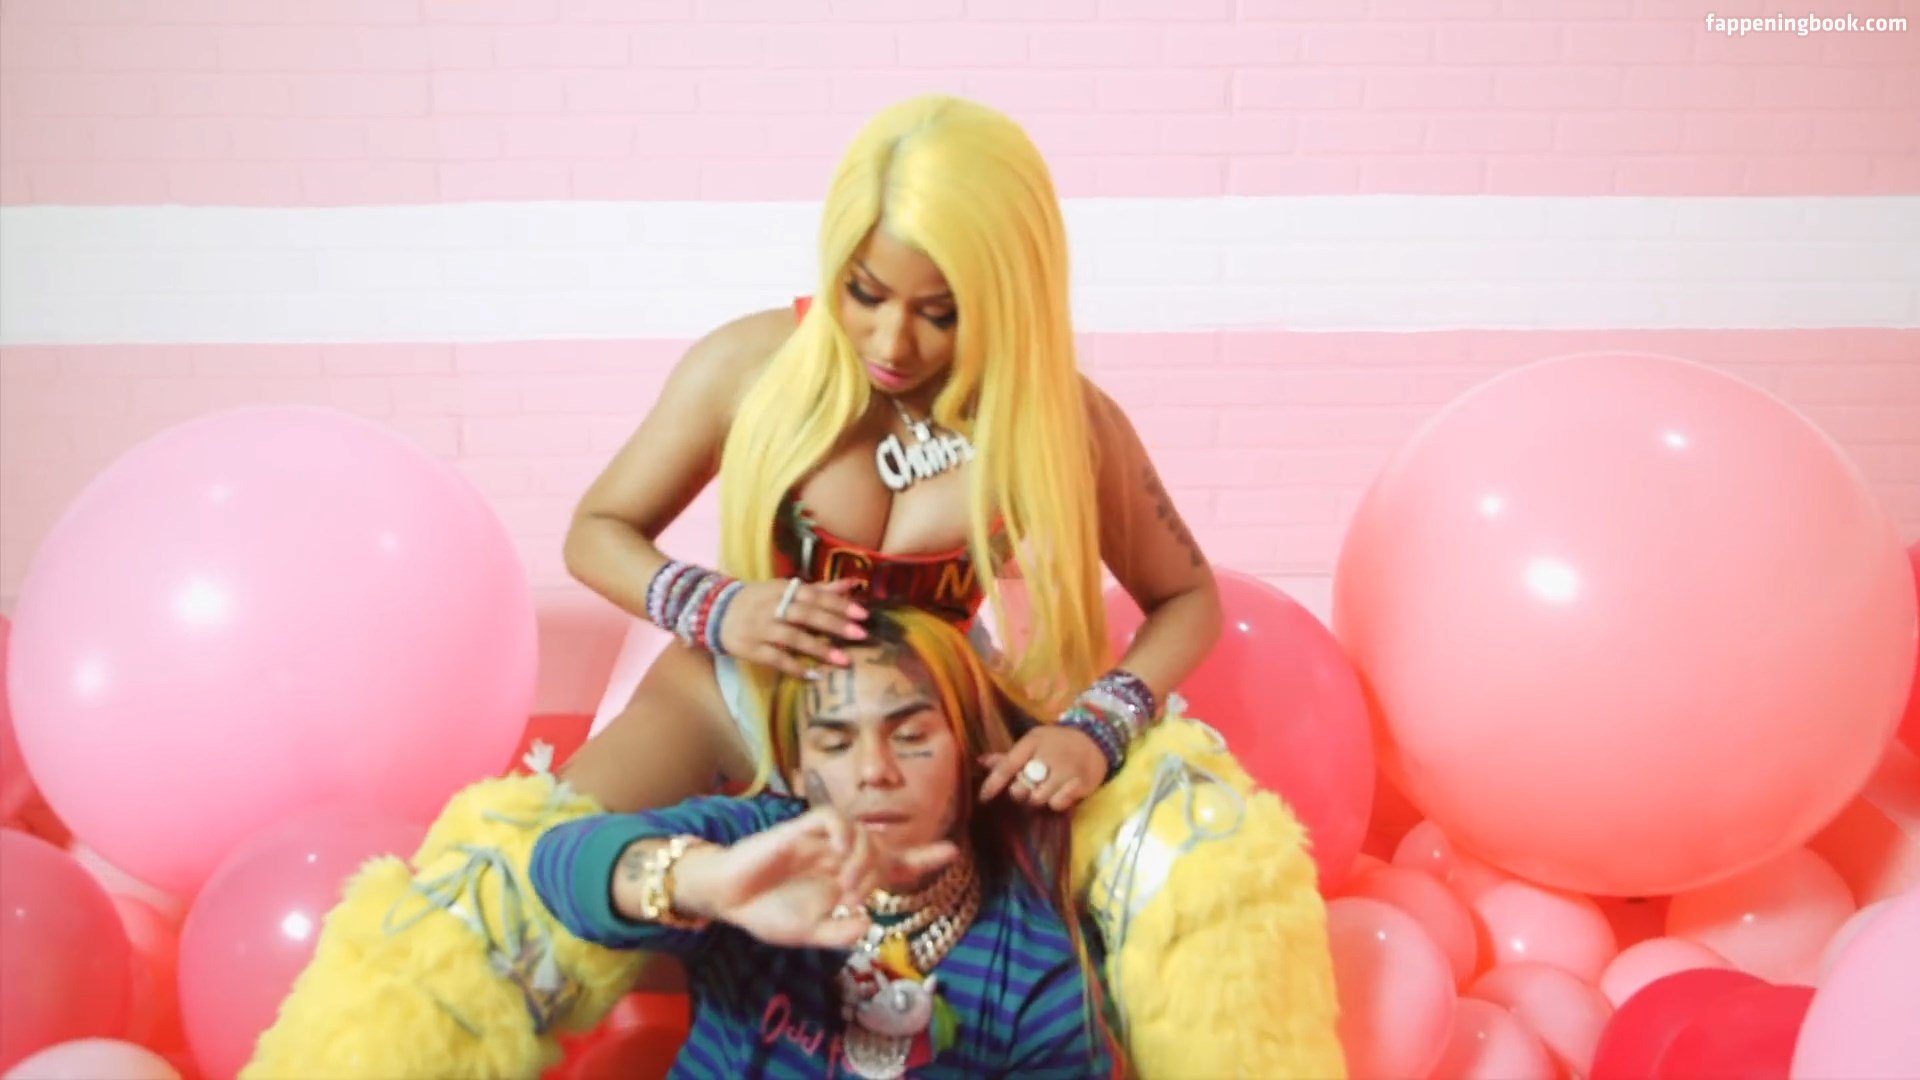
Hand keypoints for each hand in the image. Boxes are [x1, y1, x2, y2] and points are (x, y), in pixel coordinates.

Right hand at [677, 807, 956, 949]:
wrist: (726, 898)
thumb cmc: (767, 912)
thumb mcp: (807, 933)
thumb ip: (838, 933)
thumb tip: (868, 925)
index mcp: (845, 878)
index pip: (893, 863)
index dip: (923, 857)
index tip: (953, 852)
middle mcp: (838, 855)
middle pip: (883, 847)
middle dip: (884, 869)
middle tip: (858, 896)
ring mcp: (820, 840)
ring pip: (862, 833)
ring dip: (864, 860)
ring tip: (846, 887)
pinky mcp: (798, 829)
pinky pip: (832, 819)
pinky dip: (844, 834)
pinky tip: (840, 855)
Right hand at [716, 578, 868, 677]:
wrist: (714, 612)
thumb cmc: (759, 600)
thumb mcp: (785, 590)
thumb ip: (820, 589)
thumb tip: (853, 584)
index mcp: (782, 590)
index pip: (814, 595)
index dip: (838, 604)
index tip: (863, 614)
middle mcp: (771, 607)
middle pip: (806, 614)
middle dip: (834, 624)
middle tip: (861, 634)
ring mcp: (760, 628)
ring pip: (792, 637)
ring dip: (819, 648)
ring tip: (844, 660)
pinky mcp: (751, 648)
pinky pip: (775, 658)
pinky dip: (794, 667)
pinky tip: (813, 675)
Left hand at [978, 724, 1108, 811]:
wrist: (1095, 740)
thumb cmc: (1057, 743)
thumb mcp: (1034, 743)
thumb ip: (1008, 757)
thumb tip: (980, 762)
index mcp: (1033, 741)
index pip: (1007, 765)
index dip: (992, 783)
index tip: (983, 798)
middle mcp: (1048, 754)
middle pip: (1020, 787)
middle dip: (1019, 792)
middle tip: (1027, 788)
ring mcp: (1065, 769)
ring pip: (1038, 798)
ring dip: (1037, 799)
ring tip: (1045, 790)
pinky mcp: (1080, 782)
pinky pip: (1058, 804)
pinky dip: (1056, 803)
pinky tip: (1060, 794)